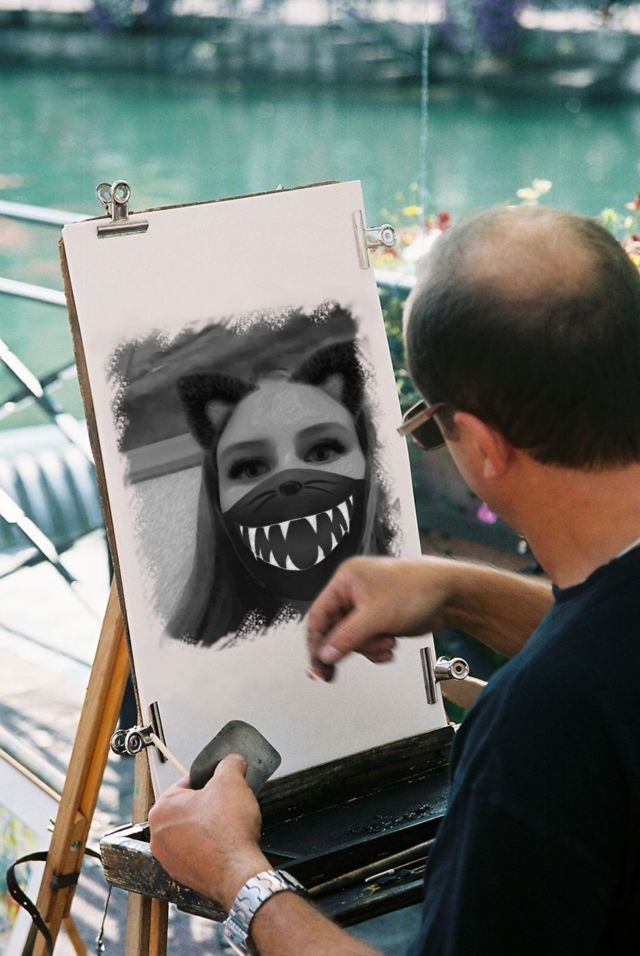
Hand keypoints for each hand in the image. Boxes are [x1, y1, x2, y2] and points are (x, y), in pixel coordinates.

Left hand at [148, 754, 269, 909]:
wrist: (238, 873)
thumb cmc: (228, 833)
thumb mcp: (232, 781)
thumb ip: (229, 764)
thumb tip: (232, 761)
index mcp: (161, 810)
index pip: (186, 783)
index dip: (209, 781)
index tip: (222, 785)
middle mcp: (159, 836)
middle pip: (188, 808)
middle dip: (208, 804)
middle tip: (227, 805)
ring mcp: (169, 859)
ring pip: (191, 831)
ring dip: (208, 826)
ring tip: (227, 825)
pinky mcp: (183, 875)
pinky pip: (197, 851)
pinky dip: (210, 846)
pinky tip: (225, 844)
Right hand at [306, 556, 453, 680]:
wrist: (449, 594)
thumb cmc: (417, 589)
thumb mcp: (376, 616)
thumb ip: (347, 637)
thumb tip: (325, 655)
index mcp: (346, 580)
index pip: (318, 615)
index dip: (316, 642)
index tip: (317, 665)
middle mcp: (353, 592)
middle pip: (335, 630)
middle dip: (350, 646)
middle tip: (336, 672)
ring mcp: (367, 606)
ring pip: (352, 639)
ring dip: (369, 647)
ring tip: (387, 644)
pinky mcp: (380, 619)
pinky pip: (367, 640)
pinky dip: (377, 648)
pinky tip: (390, 647)